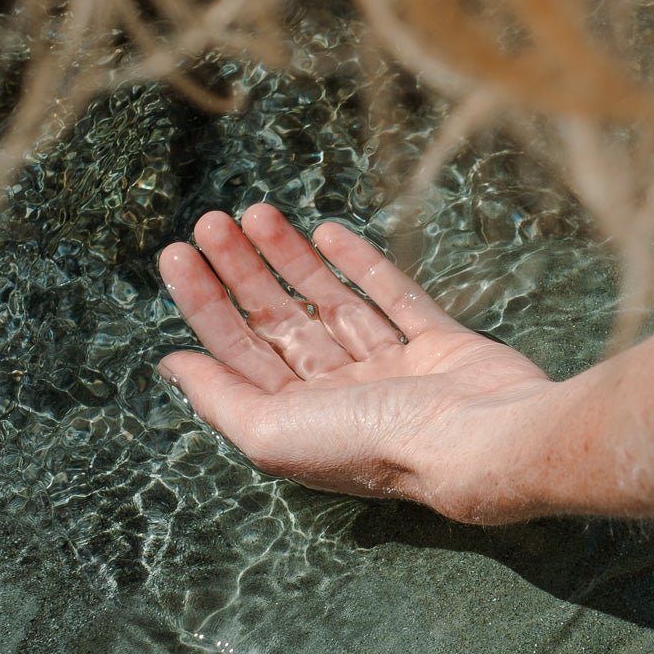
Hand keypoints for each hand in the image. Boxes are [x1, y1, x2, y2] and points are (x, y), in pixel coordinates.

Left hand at [158, 203, 558, 522]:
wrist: (481, 440)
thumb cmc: (371, 441)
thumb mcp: (270, 432)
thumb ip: (219, 398)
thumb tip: (171, 366)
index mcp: (298, 421)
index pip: (238, 352)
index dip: (204, 301)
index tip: (178, 253)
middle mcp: (341, 397)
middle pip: (279, 322)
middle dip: (243, 270)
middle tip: (213, 221)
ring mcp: (391, 369)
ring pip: (330, 303)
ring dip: (292, 258)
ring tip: (258, 212)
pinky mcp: (437, 345)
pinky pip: (393, 296)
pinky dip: (361, 264)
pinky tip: (327, 232)